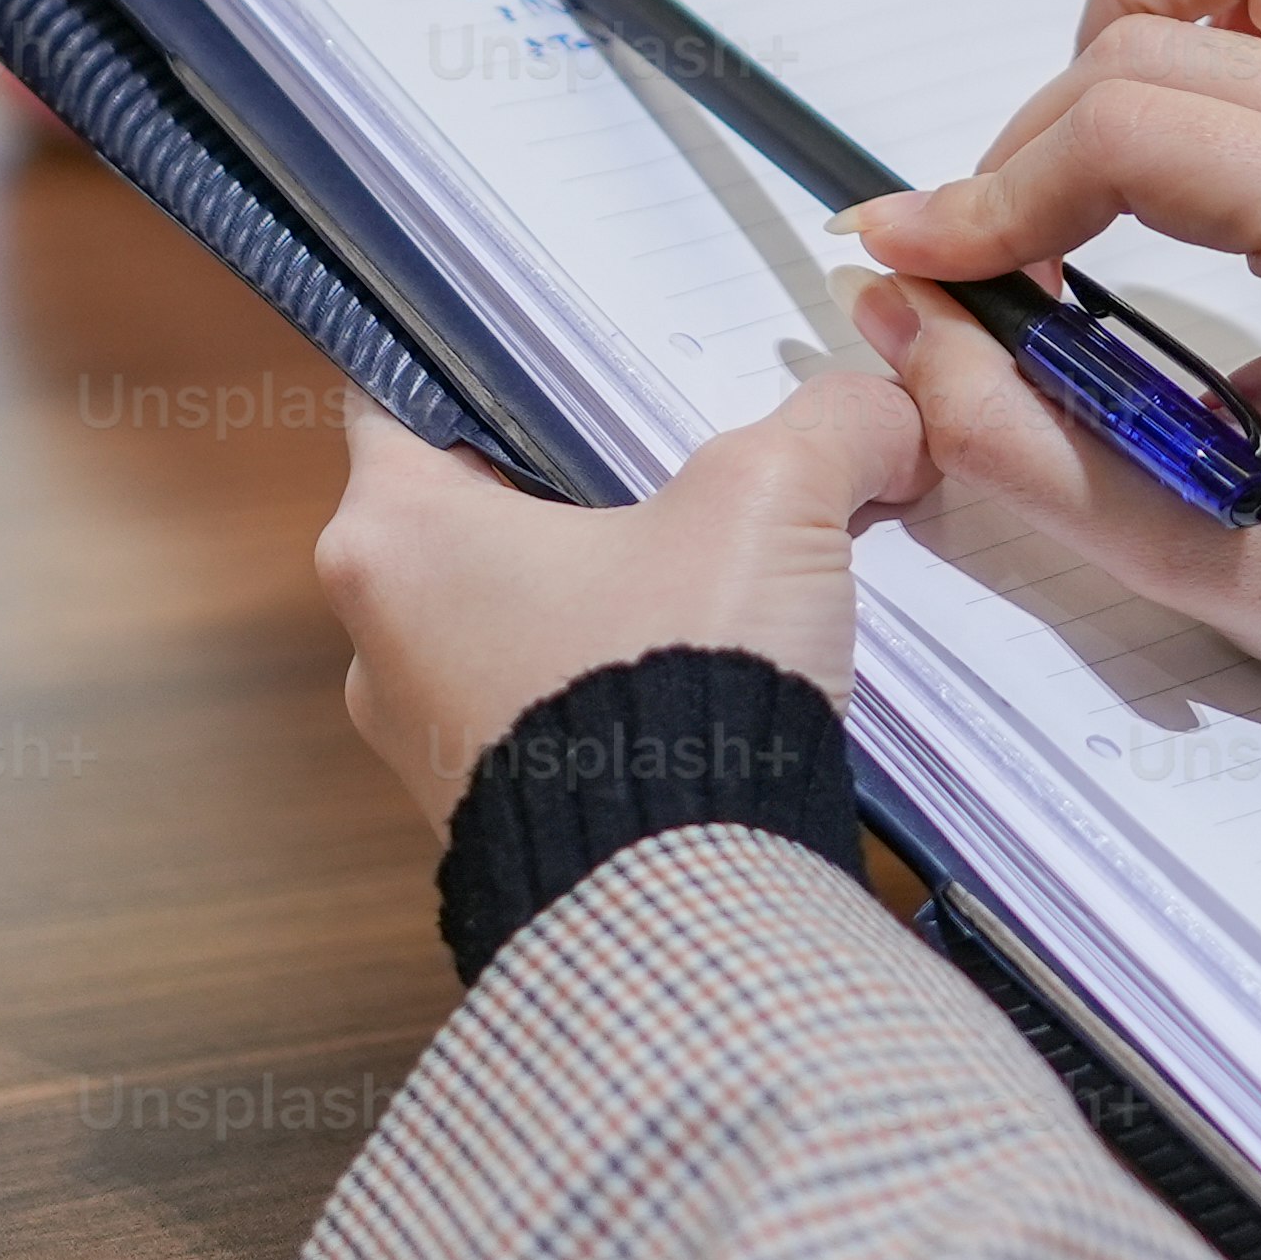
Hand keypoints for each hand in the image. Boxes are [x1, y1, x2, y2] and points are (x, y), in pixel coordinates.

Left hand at [312, 372, 918, 828]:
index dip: (481, 359)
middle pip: (467, 510)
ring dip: (599, 592)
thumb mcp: (768, 505)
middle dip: (572, 482)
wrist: (684, 906)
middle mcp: (377, 641)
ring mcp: (428, 741)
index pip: (397, 395)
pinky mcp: (489, 817)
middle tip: (675, 454)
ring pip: (510, 617)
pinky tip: (707, 670)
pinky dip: (608, 684)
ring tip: (714, 569)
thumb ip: (826, 429)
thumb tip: (883, 415)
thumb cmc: (673, 682)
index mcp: (392, 537)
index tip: (561, 353)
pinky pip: (542, 712)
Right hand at [840, 0, 1260, 767]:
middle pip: (1169, 32)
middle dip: (1041, 129)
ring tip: (1108, 127)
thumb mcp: (1185, 550)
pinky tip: (1213, 89)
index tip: (913, 261)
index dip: (989, 192)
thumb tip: (895, 304)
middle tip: (1000, 246)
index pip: (1131, 129)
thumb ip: (1010, 434)